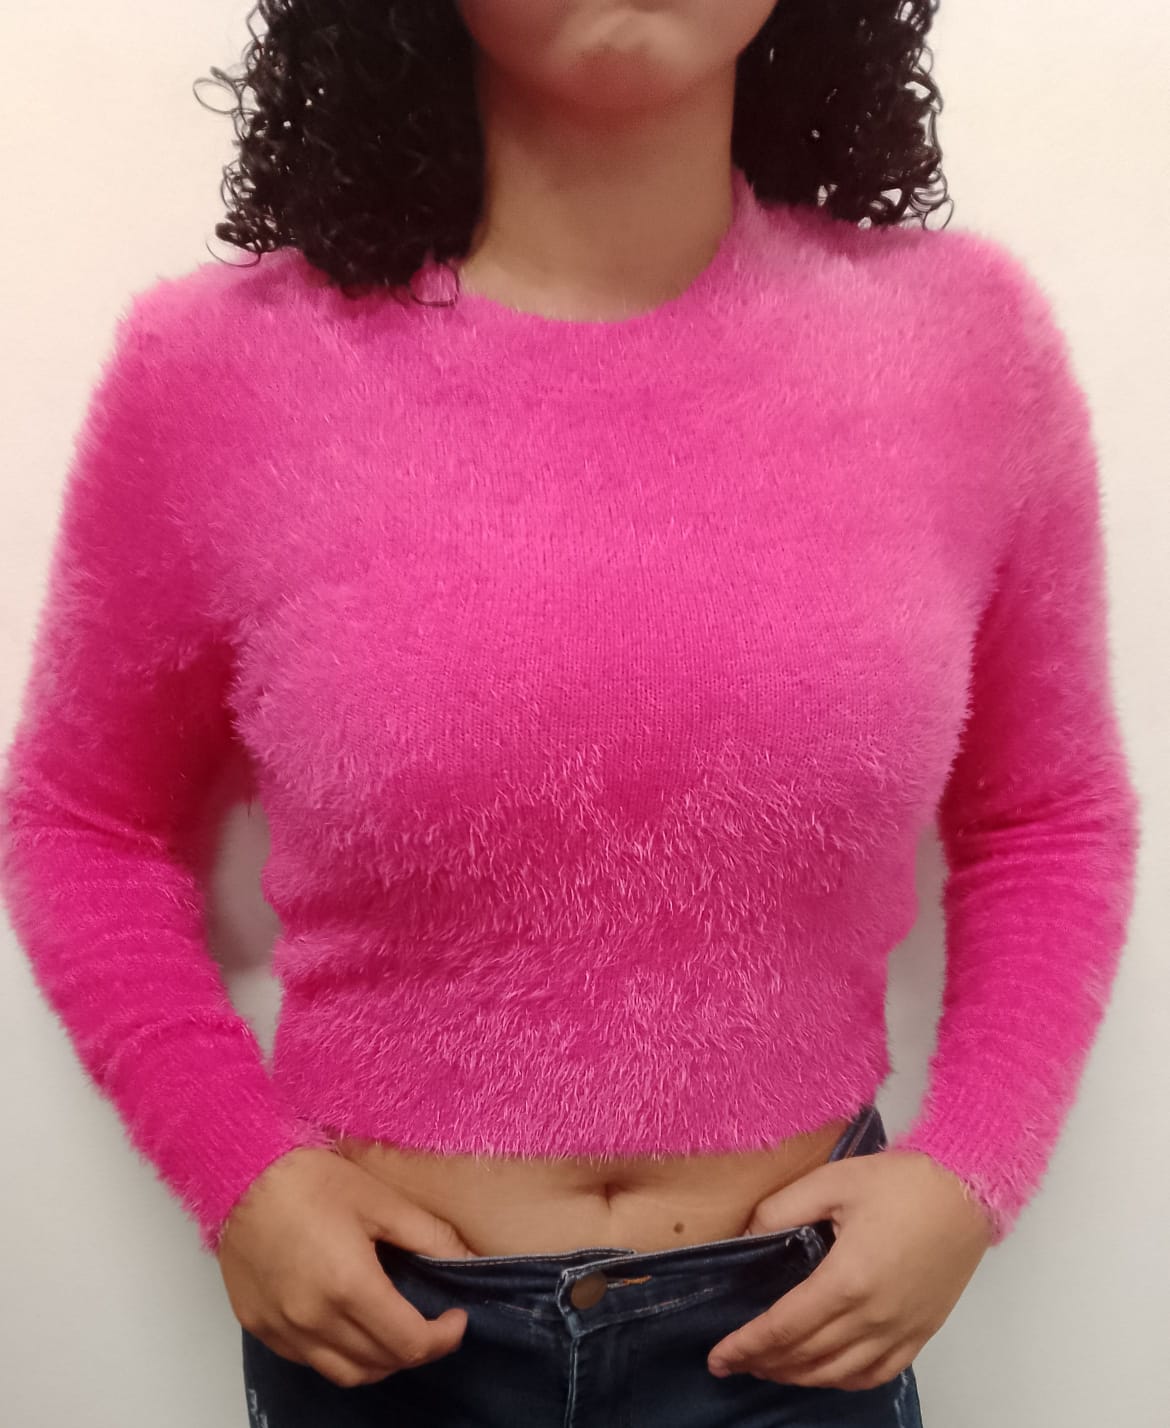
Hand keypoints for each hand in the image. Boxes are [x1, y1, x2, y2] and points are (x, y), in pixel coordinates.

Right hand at [217, 1146, 478, 1387]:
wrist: (239, 1172)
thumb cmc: (309, 1179)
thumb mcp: (381, 1199)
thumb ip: (429, 1236)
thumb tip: (468, 1260)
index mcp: (349, 1287)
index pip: (409, 1344)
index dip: (443, 1338)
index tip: (456, 1318)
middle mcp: (313, 1320)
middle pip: (380, 1363)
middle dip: (416, 1349)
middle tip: (431, 1322)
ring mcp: (282, 1329)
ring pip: (344, 1373)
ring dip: (379, 1361)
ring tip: (395, 1330)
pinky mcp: (259, 1326)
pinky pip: (309, 1360)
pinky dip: (338, 1354)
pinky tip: (349, 1324)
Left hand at [707, 1149, 994, 1390]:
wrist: (966, 1191)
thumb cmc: (901, 1182)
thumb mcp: (832, 1181)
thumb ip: (782, 1208)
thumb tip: (746, 1234)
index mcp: (846, 1279)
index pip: (783, 1328)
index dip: (746, 1346)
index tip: (717, 1357)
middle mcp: (873, 1317)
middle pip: (806, 1357)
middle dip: (763, 1363)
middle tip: (733, 1361)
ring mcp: (900, 1331)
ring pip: (838, 1374)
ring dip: (798, 1376)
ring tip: (768, 1367)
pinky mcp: (920, 1333)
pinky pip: (876, 1374)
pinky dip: (843, 1380)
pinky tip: (824, 1373)